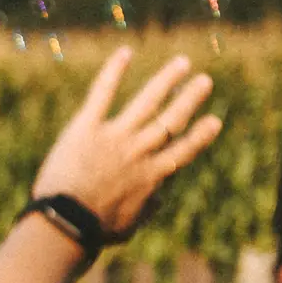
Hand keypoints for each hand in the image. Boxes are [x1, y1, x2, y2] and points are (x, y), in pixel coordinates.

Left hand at [31, 48, 222, 236]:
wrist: (67, 223)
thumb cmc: (96, 230)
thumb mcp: (131, 224)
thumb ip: (148, 206)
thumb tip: (160, 195)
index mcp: (153, 176)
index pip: (184, 150)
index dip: (201, 135)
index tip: (214, 121)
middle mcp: (139, 152)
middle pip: (172, 120)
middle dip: (190, 99)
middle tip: (204, 81)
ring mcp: (114, 137)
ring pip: (148, 102)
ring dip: (167, 80)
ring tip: (182, 63)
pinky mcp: (86, 128)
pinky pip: (102, 94)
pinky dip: (114, 72)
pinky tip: (125, 53)